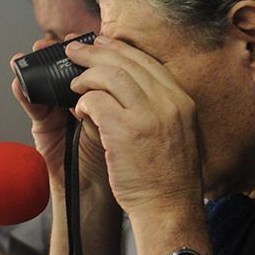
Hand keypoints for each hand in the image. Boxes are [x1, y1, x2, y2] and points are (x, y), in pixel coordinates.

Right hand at [10, 38, 108, 192]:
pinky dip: (24, 91)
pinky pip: (32, 104)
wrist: (100, 191)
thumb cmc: (119, 159)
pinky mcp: (42, 125)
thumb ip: (116, 99)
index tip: (92, 38)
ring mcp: (58, 110)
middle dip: (63, 51)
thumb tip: (111, 73)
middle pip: (68, 67)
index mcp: (104, 95)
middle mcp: (80, 99)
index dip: (93, 49)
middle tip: (63, 42)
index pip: (96, 65)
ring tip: (35, 52)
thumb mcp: (123, 122)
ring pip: (45, 79)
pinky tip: (20, 80)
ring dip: (38, 63)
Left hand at [65, 35, 203, 218]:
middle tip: (73, 51)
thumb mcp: (177, 132)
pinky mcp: (125, 131)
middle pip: (125, 62)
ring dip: (85, 76)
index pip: (146, 61)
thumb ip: (159, 106)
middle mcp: (168, 102)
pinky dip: (83, 101)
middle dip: (94, 53)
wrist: (170, 210)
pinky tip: (78, 110)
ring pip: (108, 75)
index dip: (119, 49)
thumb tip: (133, 85)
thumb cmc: (168, 177)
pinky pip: (96, 101)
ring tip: (73, 84)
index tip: (100, 44)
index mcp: (181, 100)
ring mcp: (148, 115)